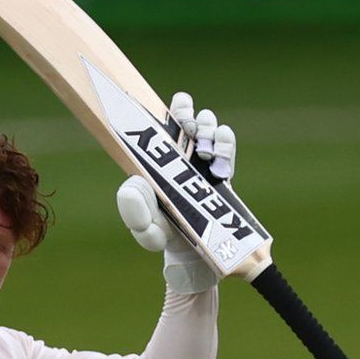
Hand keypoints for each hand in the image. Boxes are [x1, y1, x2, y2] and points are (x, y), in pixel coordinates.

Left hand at [115, 92, 236, 293]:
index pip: (158, 128)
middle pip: (185, 121)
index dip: (166, 111)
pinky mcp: (223, 173)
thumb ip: (136, 213)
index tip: (176, 102)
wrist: (197, 257)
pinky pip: (226, 148)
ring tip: (202, 142)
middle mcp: (179, 157)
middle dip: (187, 114)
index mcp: (156, 163)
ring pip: (206, 129)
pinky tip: (220, 144)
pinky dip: (225, 141)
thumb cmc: (165, 237)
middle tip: (187, 119)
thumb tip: (133, 186)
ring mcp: (202, 163)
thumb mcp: (146, 230)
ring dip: (206, 126)